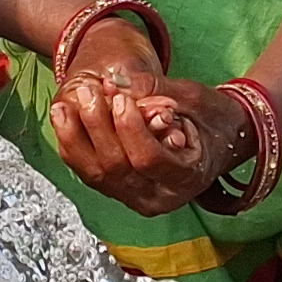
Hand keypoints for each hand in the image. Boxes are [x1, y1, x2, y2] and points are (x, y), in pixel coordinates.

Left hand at [47, 63, 256, 214]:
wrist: (218, 140)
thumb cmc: (212, 119)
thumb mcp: (194, 99)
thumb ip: (157, 93)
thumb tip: (117, 84)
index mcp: (186, 179)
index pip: (149, 159)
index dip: (130, 128)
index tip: (120, 98)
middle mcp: (158, 197)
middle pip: (117, 168)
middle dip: (98, 126)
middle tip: (89, 91)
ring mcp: (134, 197)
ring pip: (96, 174)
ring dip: (76, 137)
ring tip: (64, 104)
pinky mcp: (117, 191)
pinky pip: (87, 172)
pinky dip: (71, 145)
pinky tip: (63, 118)